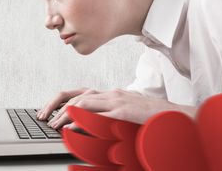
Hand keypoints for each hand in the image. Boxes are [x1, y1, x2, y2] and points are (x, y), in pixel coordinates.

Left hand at [47, 88, 196, 128]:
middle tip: (46, 118)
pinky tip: (73, 128)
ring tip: (55, 125)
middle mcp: (112, 94)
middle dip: (58, 105)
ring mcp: (118, 102)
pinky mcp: (125, 113)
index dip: (63, 101)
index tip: (51, 111)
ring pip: (85, 103)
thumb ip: (110, 119)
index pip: (81, 93)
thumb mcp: (127, 116)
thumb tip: (92, 127)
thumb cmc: (152, 118)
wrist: (176, 115)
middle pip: (78, 95)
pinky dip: (84, 121)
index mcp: (112, 94)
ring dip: (66, 114)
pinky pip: (99, 116)